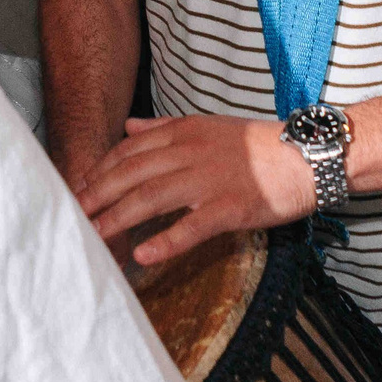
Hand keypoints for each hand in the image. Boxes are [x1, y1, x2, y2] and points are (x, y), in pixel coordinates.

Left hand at [73, 114, 316, 266]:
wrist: (307, 156)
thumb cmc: (258, 146)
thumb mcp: (208, 126)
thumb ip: (164, 128)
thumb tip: (128, 126)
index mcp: (184, 131)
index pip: (130, 150)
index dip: (101, 169)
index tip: (81, 186)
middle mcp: (191, 152)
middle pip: (132, 173)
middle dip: (98, 194)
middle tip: (74, 213)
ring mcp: (209, 180)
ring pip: (152, 198)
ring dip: (118, 217)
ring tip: (94, 235)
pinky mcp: (230, 207)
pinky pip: (191, 227)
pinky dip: (165, 241)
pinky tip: (142, 255)